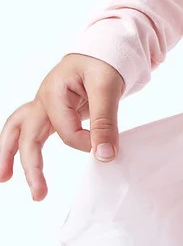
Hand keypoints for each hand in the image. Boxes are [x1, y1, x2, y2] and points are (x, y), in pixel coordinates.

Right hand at [0, 54, 125, 201]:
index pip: (64, 129)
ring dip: (10, 155)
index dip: (84, 142)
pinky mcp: (49, 112)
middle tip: (39, 194)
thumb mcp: (109, 87)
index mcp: (54, 91)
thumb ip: (106, 121)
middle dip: (30, 165)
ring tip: (3, 179)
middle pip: (26, 134)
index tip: (104, 147)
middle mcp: (42, 99)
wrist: (104, 51)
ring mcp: (43, 106)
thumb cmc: (104, 63)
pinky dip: (22, 147)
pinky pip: (29, 131)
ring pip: (18, 132)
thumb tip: (104, 156)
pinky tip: (19, 165)